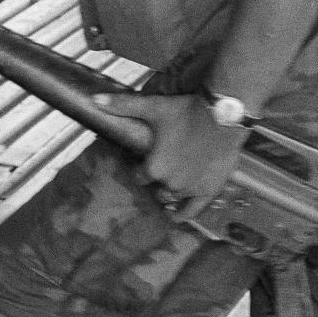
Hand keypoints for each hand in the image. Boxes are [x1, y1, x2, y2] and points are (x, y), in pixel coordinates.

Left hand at [95, 91, 246, 213]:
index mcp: (154, 168)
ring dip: (169, 190)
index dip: (141, 168)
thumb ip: (123, 106)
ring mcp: (190, 189)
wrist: (223, 116)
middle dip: (157, 178)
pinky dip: (183, 214)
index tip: (144, 160)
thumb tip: (94, 100)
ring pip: (173, 196)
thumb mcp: (153, 107)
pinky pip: (194, 210)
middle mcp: (170, 183)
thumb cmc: (186, 112)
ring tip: (170, 182)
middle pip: (156, 187)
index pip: (140, 175)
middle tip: (162, 165)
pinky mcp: (209, 190)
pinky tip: (175, 216)